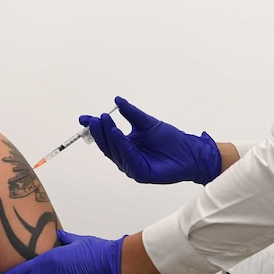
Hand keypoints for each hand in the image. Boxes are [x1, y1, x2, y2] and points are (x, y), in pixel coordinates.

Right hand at [79, 96, 220, 184]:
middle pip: (106, 144)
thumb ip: (131, 113)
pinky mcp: (139, 173)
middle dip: (98, 130)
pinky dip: (120, 145)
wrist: (189, 152)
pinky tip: (117, 132)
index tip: (84, 118)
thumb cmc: (170, 140)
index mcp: (125, 145)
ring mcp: (131, 165)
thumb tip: (117, 100)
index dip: (94, 127)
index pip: (105, 136)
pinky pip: (127, 157)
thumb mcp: (146, 122)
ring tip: (103, 120)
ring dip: (107, 135)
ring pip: (114, 150)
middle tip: (94, 118)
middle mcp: (125, 156)